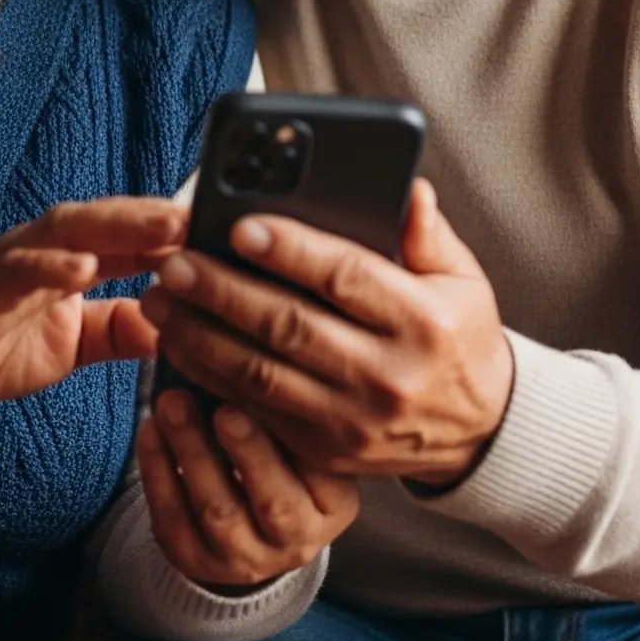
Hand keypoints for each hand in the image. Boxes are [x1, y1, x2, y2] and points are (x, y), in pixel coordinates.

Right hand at [0, 198, 181, 429]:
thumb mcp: (75, 343)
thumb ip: (122, 330)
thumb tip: (178, 326)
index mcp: (69, 259)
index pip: (128, 235)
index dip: (172, 231)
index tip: (221, 231)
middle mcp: (44, 251)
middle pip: (104, 219)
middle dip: (153, 216)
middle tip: (201, 216)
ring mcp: (10, 266)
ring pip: (65, 231)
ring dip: (115, 226)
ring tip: (161, 229)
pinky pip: (16, 274)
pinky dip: (50, 266)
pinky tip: (82, 268)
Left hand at [139, 387, 357, 589]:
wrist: (250, 532)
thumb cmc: (280, 464)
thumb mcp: (302, 444)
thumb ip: (288, 411)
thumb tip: (253, 349)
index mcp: (335, 505)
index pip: (324, 468)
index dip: (295, 428)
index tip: (272, 384)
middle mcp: (298, 539)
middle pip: (274, 500)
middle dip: (247, 449)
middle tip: (224, 405)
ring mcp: (247, 560)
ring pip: (219, 511)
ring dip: (192, 452)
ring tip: (172, 404)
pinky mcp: (198, 564)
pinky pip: (174, 521)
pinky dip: (159, 472)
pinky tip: (150, 431)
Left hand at [146, 180, 512, 485]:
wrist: (478, 430)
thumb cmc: (458, 336)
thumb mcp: (462, 279)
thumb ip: (427, 235)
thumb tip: (407, 189)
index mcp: (422, 321)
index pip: (346, 277)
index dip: (291, 251)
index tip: (240, 226)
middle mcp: (387, 374)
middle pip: (289, 326)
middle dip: (222, 292)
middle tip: (175, 262)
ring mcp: (353, 421)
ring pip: (262, 375)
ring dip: (201, 337)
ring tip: (161, 302)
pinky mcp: (328, 451)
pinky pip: (259, 413)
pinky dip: (213, 381)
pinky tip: (180, 349)